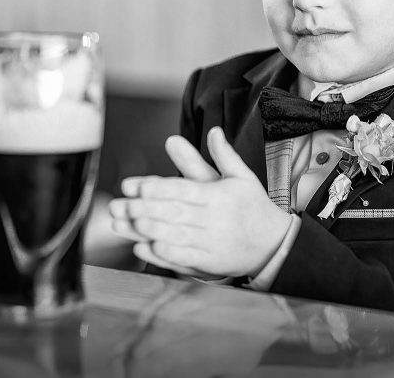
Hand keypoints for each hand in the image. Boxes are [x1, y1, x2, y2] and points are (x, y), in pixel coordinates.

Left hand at [109, 127, 291, 278]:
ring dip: (148, 230)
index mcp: (219, 196)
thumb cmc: (253, 206)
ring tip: (124, 224)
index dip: (161, 188)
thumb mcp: (242, 177)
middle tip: (120, 205)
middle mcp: (214, 219)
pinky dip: (163, 254)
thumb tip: (213, 131)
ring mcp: (211, 242)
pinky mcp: (210, 262)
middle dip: (145, 208)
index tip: (138, 185)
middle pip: (175, 212)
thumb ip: (224, 155)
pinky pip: (183, 259)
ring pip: (176, 236)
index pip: (185, 190)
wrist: (273, 244)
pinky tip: (143, 247)